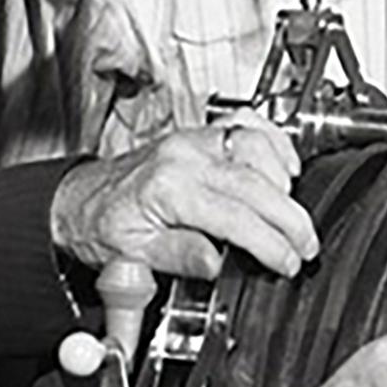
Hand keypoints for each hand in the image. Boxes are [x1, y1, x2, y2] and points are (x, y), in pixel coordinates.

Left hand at [50, 109, 317, 277]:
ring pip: (258, 146)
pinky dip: (274, 141)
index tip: (287, 262)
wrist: (80, 201)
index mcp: (168, 189)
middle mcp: (184, 156)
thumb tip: (218, 263)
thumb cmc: (103, 227)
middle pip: (257, 183)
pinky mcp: (201, 135)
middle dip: (291, 219)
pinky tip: (284, 165)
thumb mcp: (132, 256)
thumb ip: (179, 257)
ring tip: (293, 214)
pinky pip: (247, 124)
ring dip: (285, 181)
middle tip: (306, 246)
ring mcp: (195, 140)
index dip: (270, 243)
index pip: (236, 216)